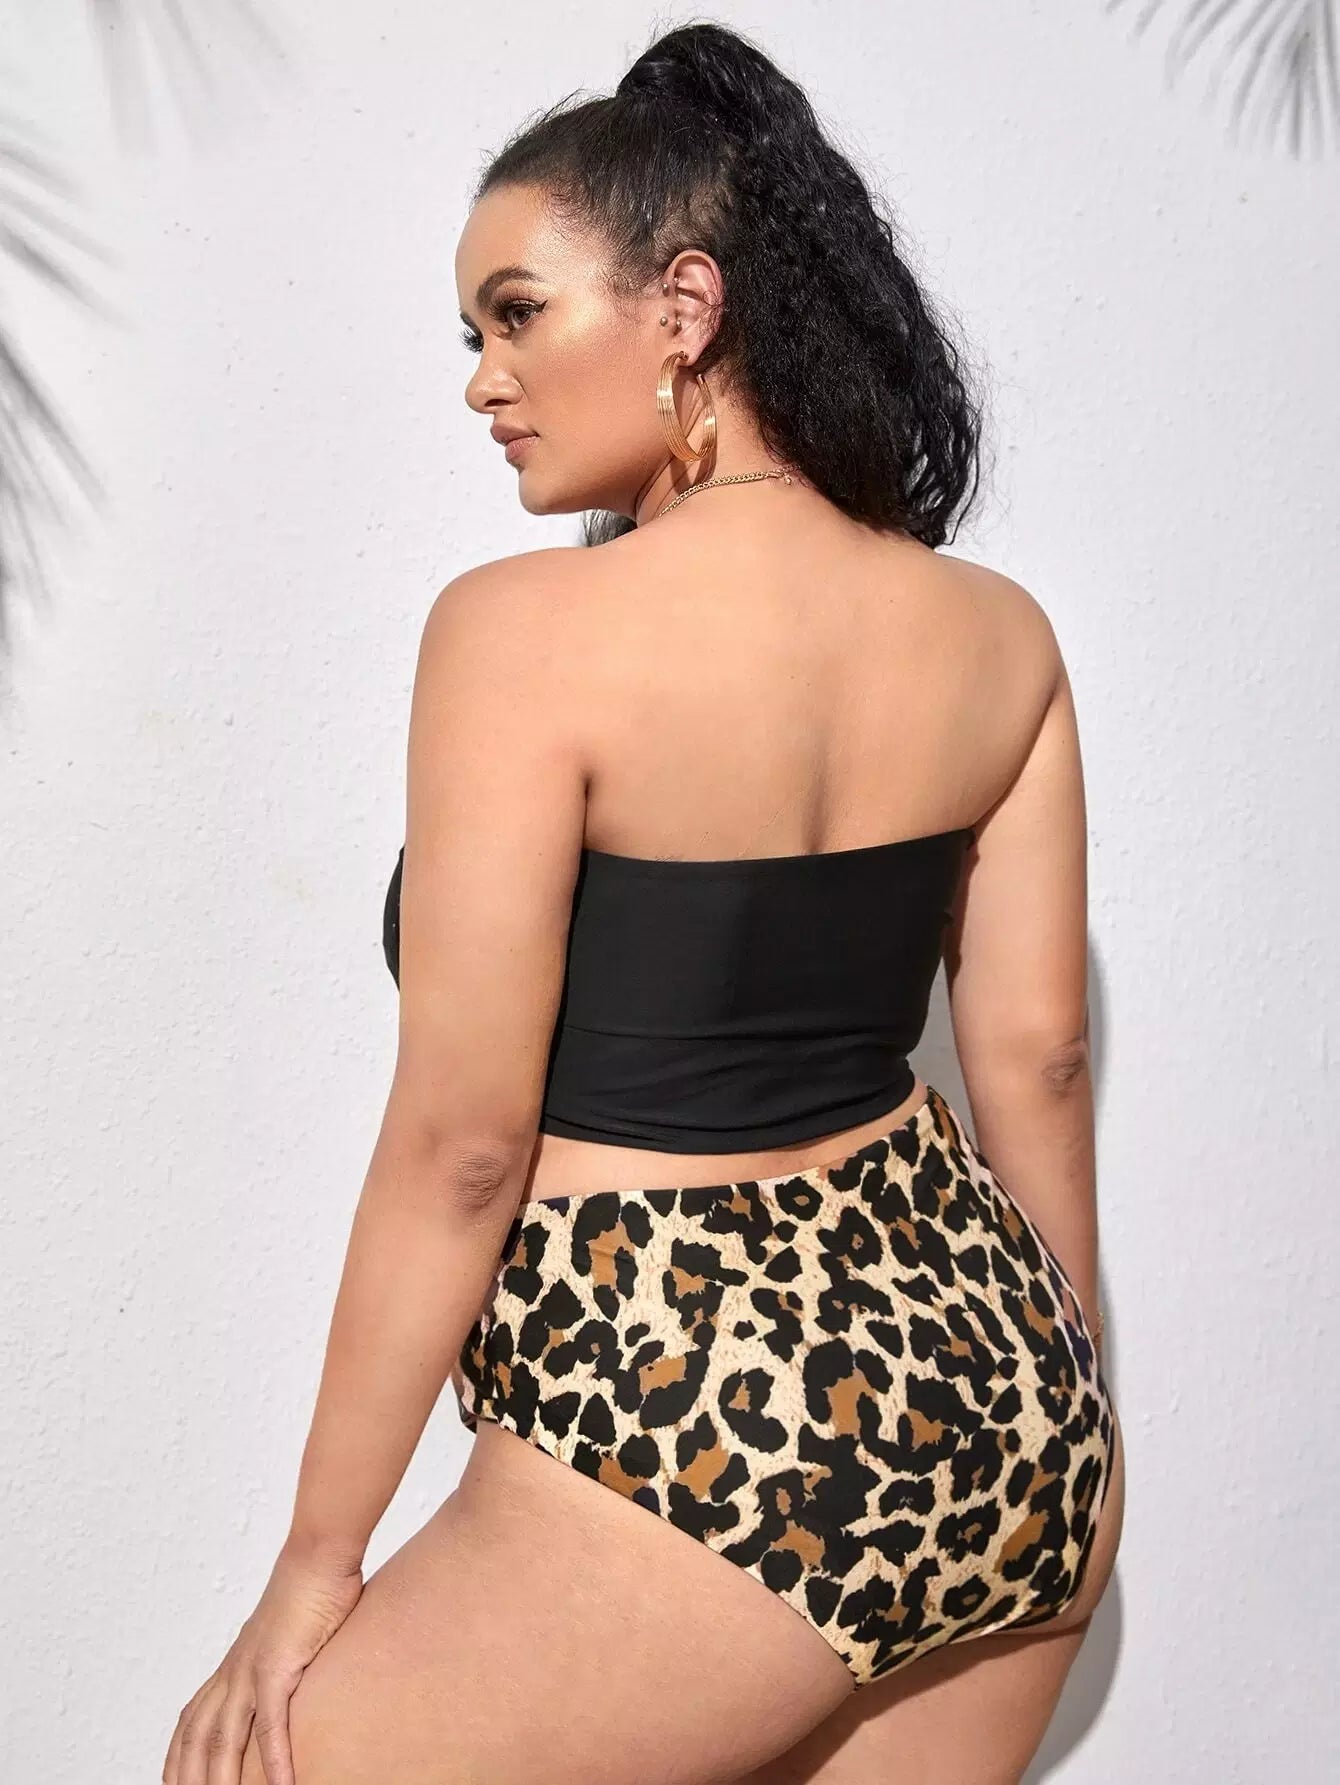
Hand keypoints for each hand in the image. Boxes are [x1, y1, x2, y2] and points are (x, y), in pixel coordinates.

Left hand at [163, 1545, 363, 1784]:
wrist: (319, 1552)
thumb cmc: (312, 1588)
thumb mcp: (289, 1636)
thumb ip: (283, 1663)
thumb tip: (294, 1675)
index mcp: (233, 1664)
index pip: (191, 1721)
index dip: (178, 1759)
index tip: (174, 1784)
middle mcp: (233, 1670)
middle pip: (196, 1739)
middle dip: (188, 1778)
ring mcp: (251, 1669)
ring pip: (222, 1739)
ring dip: (221, 1782)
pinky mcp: (278, 1665)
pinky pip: (270, 1724)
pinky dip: (274, 1761)